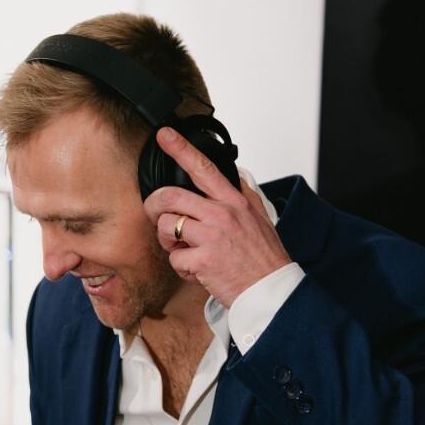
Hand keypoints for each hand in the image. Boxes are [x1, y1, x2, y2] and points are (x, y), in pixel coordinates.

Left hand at [145, 126, 291, 307]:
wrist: (271, 290)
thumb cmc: (264, 258)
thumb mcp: (260, 218)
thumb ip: (244, 196)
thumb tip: (235, 177)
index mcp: (234, 201)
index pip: (203, 167)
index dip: (180, 148)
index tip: (164, 135)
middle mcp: (222, 214)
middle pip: (170, 196)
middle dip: (154, 206)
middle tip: (156, 216)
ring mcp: (212, 236)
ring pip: (167, 226)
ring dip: (168, 241)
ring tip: (184, 250)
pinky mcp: (204, 260)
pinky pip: (175, 259)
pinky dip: (182, 269)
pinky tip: (198, 271)